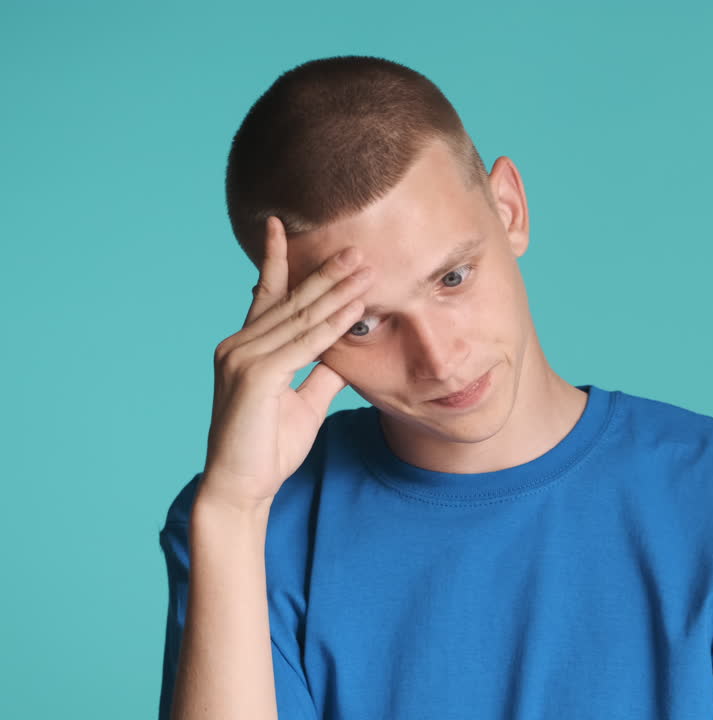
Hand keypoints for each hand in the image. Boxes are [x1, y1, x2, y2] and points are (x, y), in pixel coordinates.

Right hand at [199, 216, 373, 511]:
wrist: (241, 488)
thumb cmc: (268, 448)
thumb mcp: (305, 403)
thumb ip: (322, 372)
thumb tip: (345, 350)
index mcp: (246, 347)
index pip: (264, 295)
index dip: (276, 259)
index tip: (280, 225)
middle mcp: (238, 345)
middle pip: (291, 300)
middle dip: (326, 272)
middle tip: (357, 247)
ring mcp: (243, 358)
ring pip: (302, 318)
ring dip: (338, 292)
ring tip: (366, 268)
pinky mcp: (257, 375)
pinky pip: (305, 344)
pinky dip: (333, 325)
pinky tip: (355, 307)